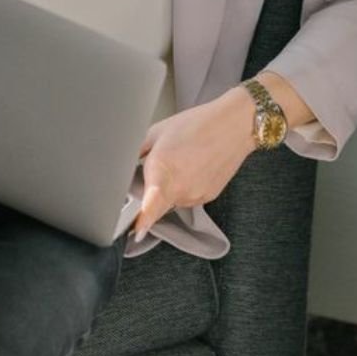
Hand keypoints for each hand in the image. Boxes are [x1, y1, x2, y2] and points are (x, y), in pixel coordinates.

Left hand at [132, 87, 255, 238]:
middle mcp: (180, 188)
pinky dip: (185, 186)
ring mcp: (195, 195)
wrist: (234, 126)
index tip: (133, 231)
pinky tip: (191, 166)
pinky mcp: (208, 197)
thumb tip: (122, 167)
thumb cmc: (197, 124)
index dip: (139, 223)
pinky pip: (187, 197)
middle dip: (150, 195)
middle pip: (156, 205)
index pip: (149, 209)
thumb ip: (136, 152)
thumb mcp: (156, 131)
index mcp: (163, 171)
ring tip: (180, 161)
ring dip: (169, 188)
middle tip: (156, 169)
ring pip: (172, 201)